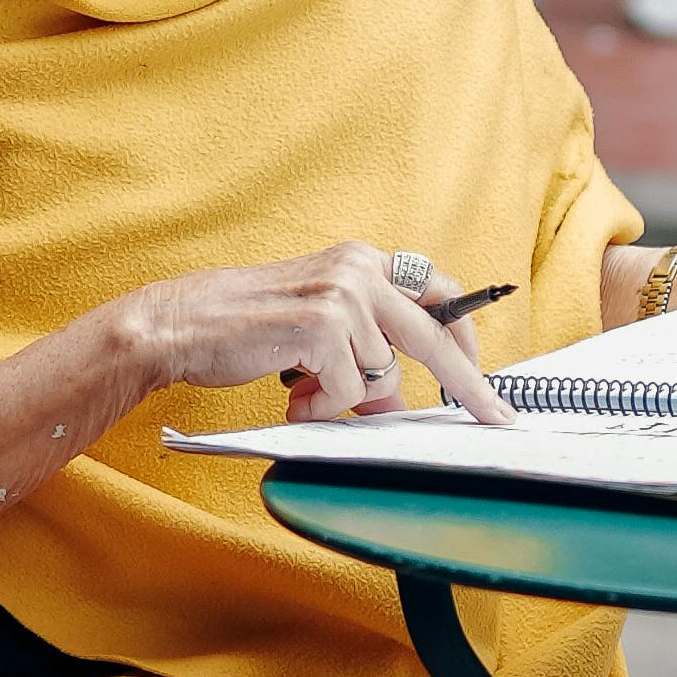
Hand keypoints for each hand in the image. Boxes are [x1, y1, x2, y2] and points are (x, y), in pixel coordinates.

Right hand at [113, 243, 506, 428]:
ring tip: (305, 392)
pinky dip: (323, 407)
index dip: (463, 332)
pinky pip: (348, 391)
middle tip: (494, 414)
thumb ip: (362, 356)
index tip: (482, 370)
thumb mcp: (316, 336)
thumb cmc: (244, 328)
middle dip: (467, 381)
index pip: (436, 291)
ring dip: (346, 399)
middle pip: (434, 333)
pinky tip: (294, 398)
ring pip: (381, 374)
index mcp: (361, 261)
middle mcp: (358, 269)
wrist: (182, 323)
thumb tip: (396, 402)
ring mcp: (341, 295)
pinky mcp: (321, 326)